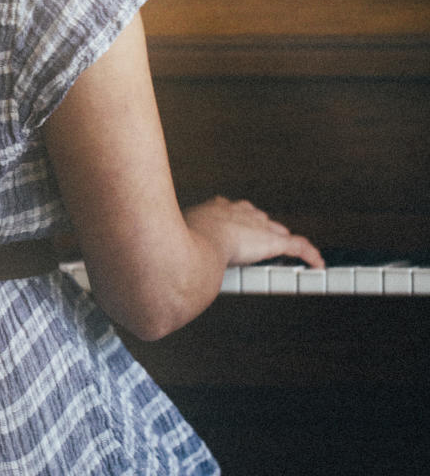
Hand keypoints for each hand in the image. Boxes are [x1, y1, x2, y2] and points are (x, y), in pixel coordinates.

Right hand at [184, 197, 324, 270]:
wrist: (194, 240)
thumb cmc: (179, 240)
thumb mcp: (173, 240)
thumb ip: (173, 248)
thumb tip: (157, 266)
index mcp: (215, 209)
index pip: (234, 213)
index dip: (238, 223)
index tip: (237, 231)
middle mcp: (239, 213)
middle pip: (259, 220)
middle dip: (264, 230)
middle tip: (268, 243)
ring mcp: (257, 226)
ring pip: (279, 233)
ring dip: (286, 244)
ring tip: (293, 253)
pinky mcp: (272, 242)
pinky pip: (298, 247)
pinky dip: (309, 255)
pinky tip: (318, 264)